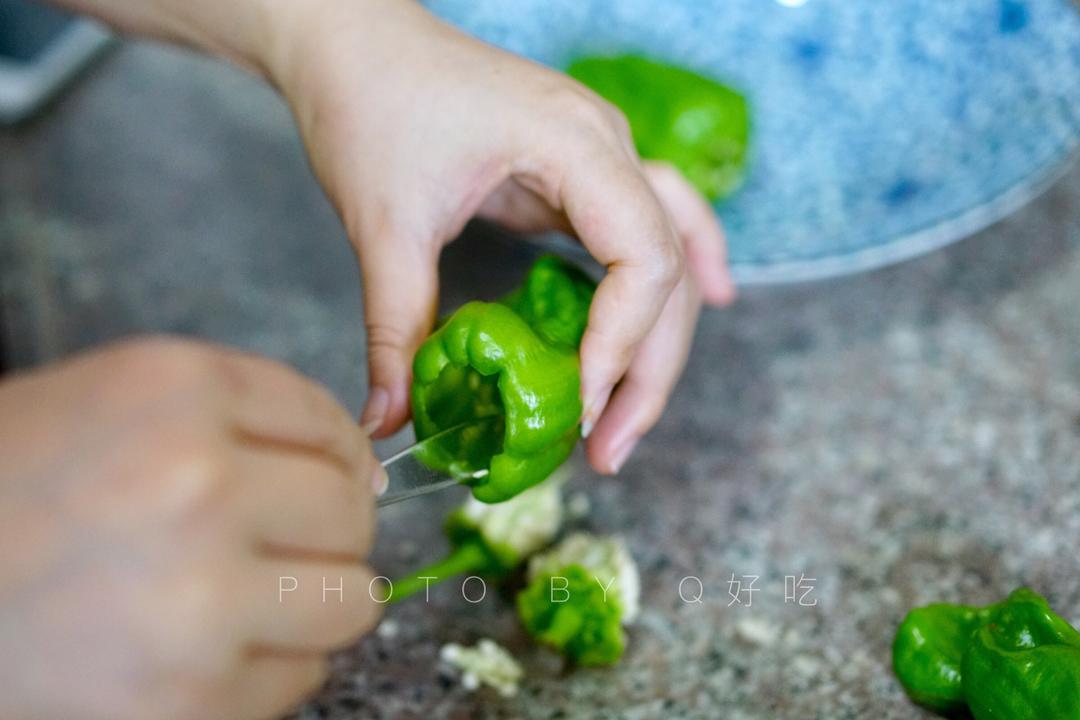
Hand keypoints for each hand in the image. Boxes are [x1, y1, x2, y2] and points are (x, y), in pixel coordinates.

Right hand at [0, 338, 381, 719]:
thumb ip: (241, 419)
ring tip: (252, 598)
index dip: (344, 456)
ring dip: (313, 602)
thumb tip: (361, 473)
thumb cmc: (7, 493)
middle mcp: (197, 485)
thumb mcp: (113, 405)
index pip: (328, 422)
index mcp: (175, 392)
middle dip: (330, 529)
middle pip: (351, 513)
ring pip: (350, 603)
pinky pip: (301, 678)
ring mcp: (198, 602)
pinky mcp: (187, 703)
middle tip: (287, 542)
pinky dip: (271, 665)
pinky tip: (207, 647)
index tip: (334, 477)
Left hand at [266, 0, 734, 472]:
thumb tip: (386, 424)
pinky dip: (681, 273)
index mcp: (574, 143)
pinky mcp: (582, 175)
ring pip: (669, 255)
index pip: (644, 254)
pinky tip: (711, 302)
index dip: (622, 343)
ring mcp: (602, 158)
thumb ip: (395, 326)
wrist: (356, 39)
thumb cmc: (370, 103)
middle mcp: (608, 147)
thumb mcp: (383, 223)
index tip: (579, 409)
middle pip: (670, 268)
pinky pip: (655, 227)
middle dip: (647, 369)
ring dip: (658, 341)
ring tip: (627, 421)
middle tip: (607, 452)